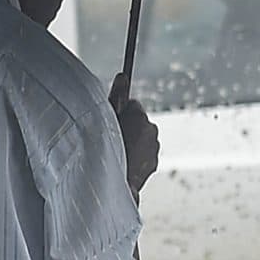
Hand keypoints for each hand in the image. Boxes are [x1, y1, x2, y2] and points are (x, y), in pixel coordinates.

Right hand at [108, 74, 158, 196]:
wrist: (114, 184)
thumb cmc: (104, 148)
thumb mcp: (105, 118)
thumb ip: (116, 95)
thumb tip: (123, 76)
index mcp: (139, 115)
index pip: (132, 104)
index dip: (121, 112)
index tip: (113, 120)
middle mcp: (151, 129)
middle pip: (139, 121)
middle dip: (129, 127)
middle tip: (113, 138)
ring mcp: (154, 147)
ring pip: (143, 138)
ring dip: (133, 142)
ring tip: (118, 153)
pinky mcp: (155, 162)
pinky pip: (146, 154)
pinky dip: (138, 157)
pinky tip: (125, 163)